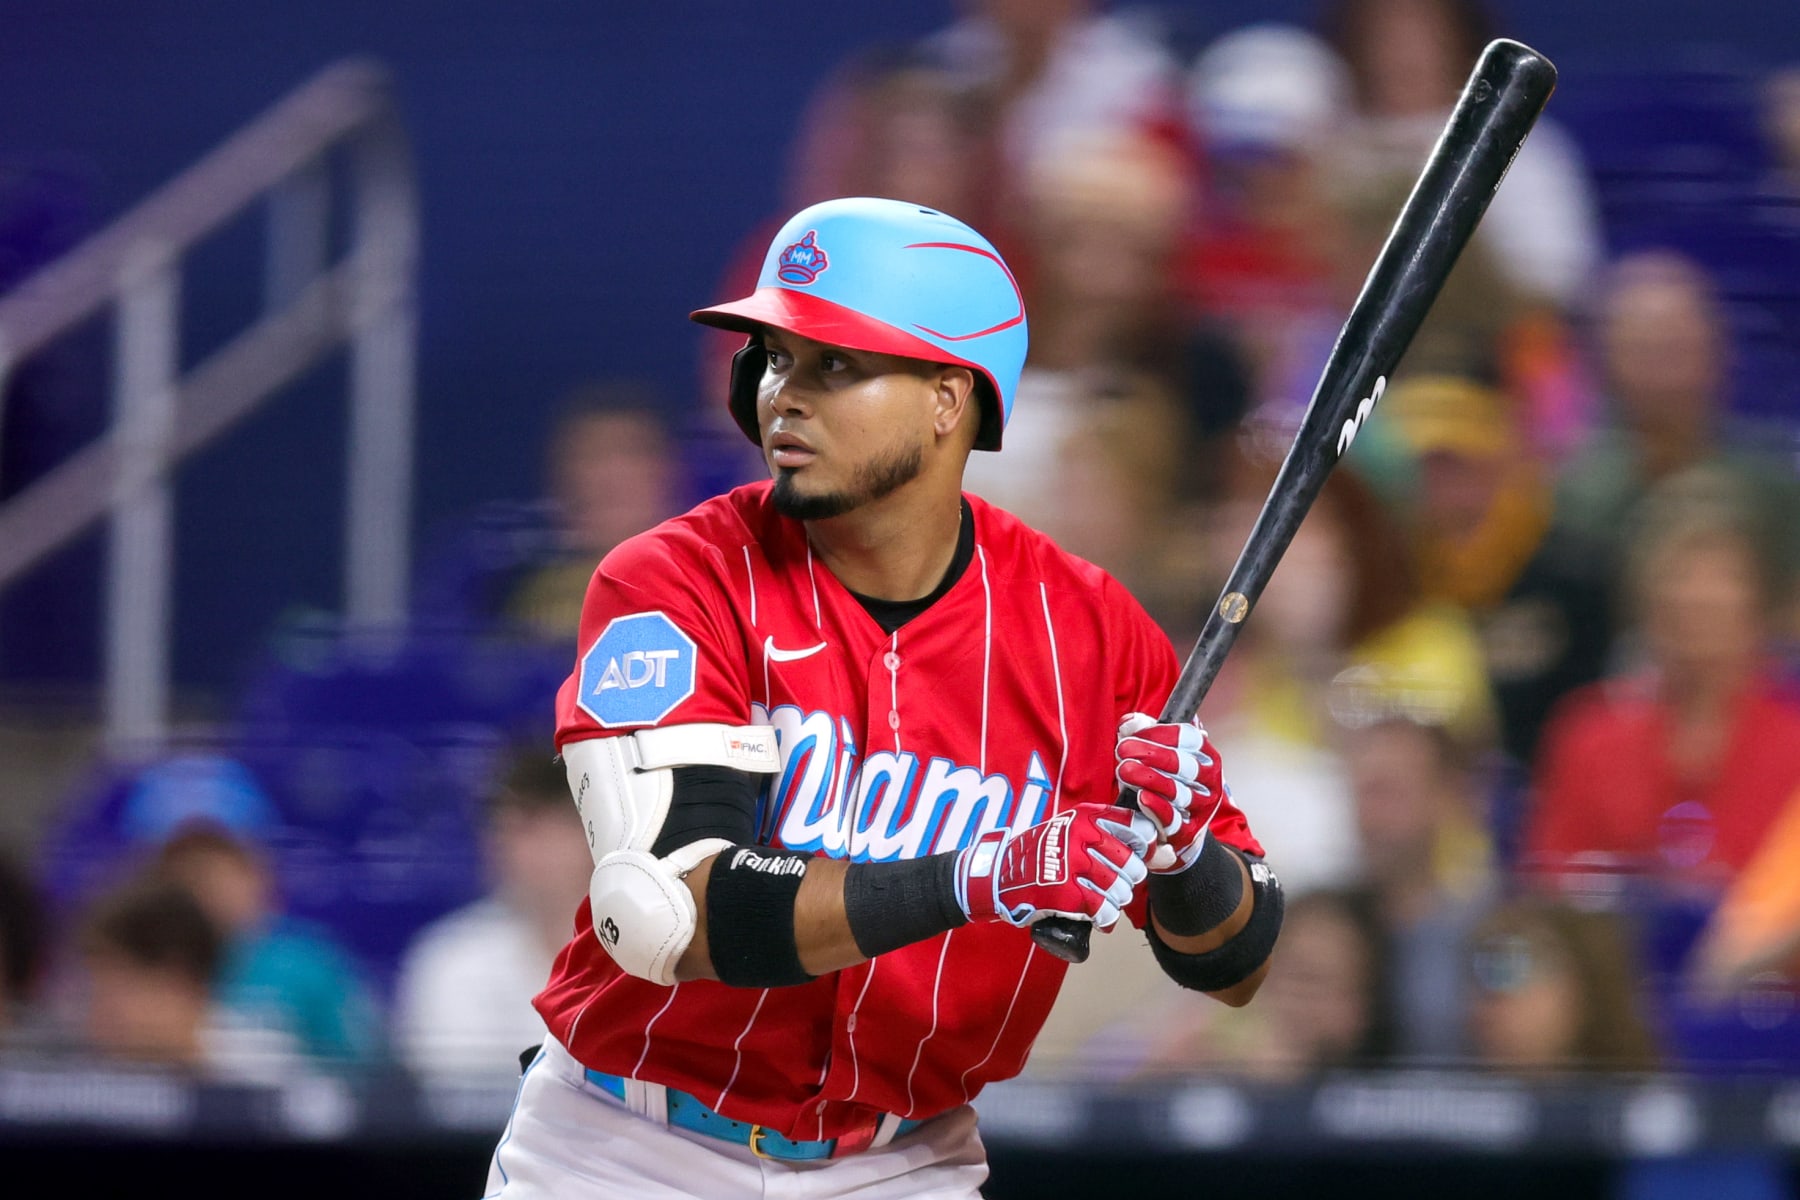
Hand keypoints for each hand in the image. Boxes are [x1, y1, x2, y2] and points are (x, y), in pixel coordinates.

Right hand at [954, 804, 1154, 930]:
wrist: (1000, 876)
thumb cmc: (1043, 854)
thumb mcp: (1073, 831)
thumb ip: (1113, 837)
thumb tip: (1167, 854)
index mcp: (1086, 817)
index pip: (1138, 829)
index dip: (1145, 848)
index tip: (1138, 857)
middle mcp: (1080, 836)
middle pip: (1133, 864)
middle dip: (1129, 880)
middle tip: (1114, 884)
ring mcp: (1072, 865)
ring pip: (1121, 889)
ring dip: (1116, 900)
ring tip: (1103, 899)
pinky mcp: (1065, 894)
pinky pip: (1103, 909)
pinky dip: (1105, 918)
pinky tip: (1099, 917)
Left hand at [1115, 713, 1224, 872]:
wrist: (1181, 831)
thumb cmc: (1168, 785)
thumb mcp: (1161, 758)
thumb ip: (1146, 736)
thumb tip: (1129, 723)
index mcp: (1207, 758)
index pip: (1188, 738)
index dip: (1158, 732)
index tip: (1130, 732)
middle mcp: (1210, 782)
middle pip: (1183, 764)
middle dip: (1150, 753)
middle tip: (1123, 749)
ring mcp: (1201, 808)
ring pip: (1177, 791)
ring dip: (1148, 778)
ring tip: (1124, 769)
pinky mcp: (1188, 833)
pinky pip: (1172, 819)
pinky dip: (1156, 807)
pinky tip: (1141, 797)